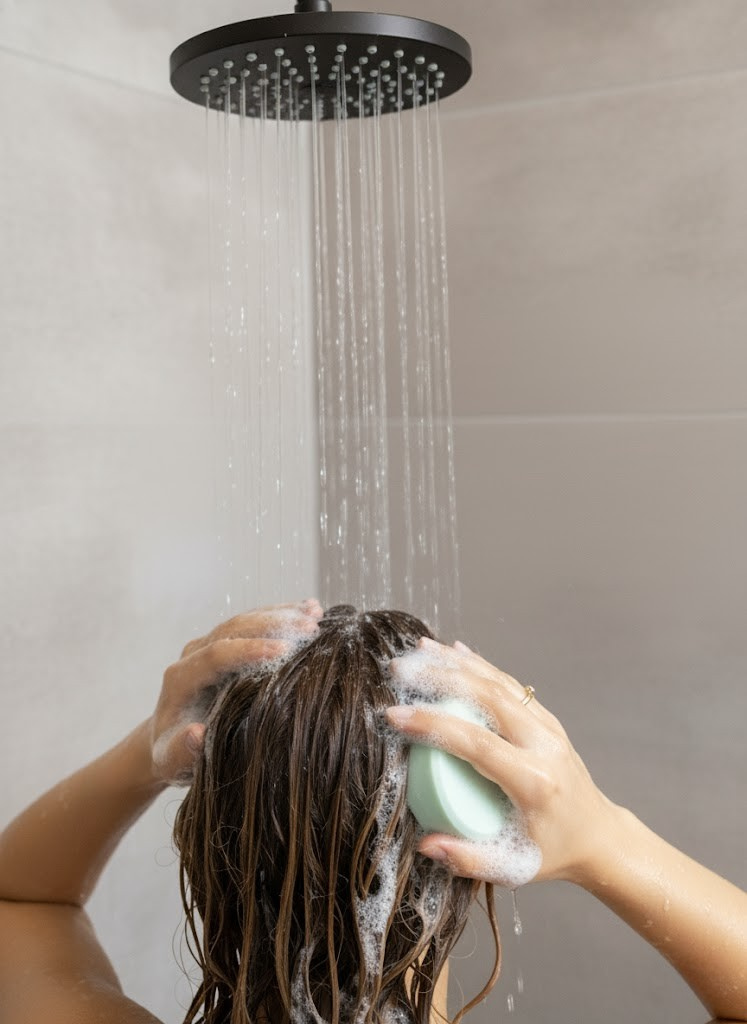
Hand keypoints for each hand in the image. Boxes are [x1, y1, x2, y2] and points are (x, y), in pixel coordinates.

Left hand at [148, 599, 322, 785]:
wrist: (170, 739)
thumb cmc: (174, 754)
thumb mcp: (173, 762)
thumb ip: (182, 751)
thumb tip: (197, 733)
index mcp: (181, 679)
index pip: (217, 655)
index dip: (250, 650)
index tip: (284, 651)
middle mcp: (193, 655)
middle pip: (234, 629)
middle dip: (274, 625)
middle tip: (311, 629)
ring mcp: (210, 644)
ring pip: (247, 620)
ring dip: (282, 615)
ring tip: (316, 614)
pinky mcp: (226, 642)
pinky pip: (254, 622)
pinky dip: (282, 615)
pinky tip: (310, 610)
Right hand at [386, 637, 618, 885]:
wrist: (598, 835)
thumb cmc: (552, 852)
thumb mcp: (512, 867)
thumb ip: (467, 859)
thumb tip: (426, 844)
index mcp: (534, 781)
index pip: (477, 743)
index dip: (434, 725)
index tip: (396, 715)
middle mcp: (544, 746)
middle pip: (488, 698)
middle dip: (440, 678)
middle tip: (399, 669)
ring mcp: (548, 727)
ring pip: (499, 683)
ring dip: (457, 663)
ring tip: (419, 650)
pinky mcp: (546, 719)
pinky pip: (509, 684)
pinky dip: (479, 665)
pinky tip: (453, 651)